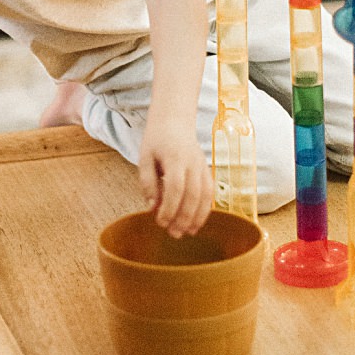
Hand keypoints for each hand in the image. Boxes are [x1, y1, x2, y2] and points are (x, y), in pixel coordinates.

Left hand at [138, 119, 213, 238]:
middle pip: (193, 195)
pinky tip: (196, 222)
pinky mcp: (207, 170)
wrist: (174, 120)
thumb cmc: (157, 139)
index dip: (169, 208)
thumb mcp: (144, 157)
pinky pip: (210, 192)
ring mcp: (203, 166)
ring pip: (205, 195)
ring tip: (187, 233)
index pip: (175, 188)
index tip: (160, 222)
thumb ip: (147, 182)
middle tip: (173, 234)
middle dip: (184, 218)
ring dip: (197, 217)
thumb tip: (152, 207)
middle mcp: (193, 163)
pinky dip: (205, 209)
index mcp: (175, 158)